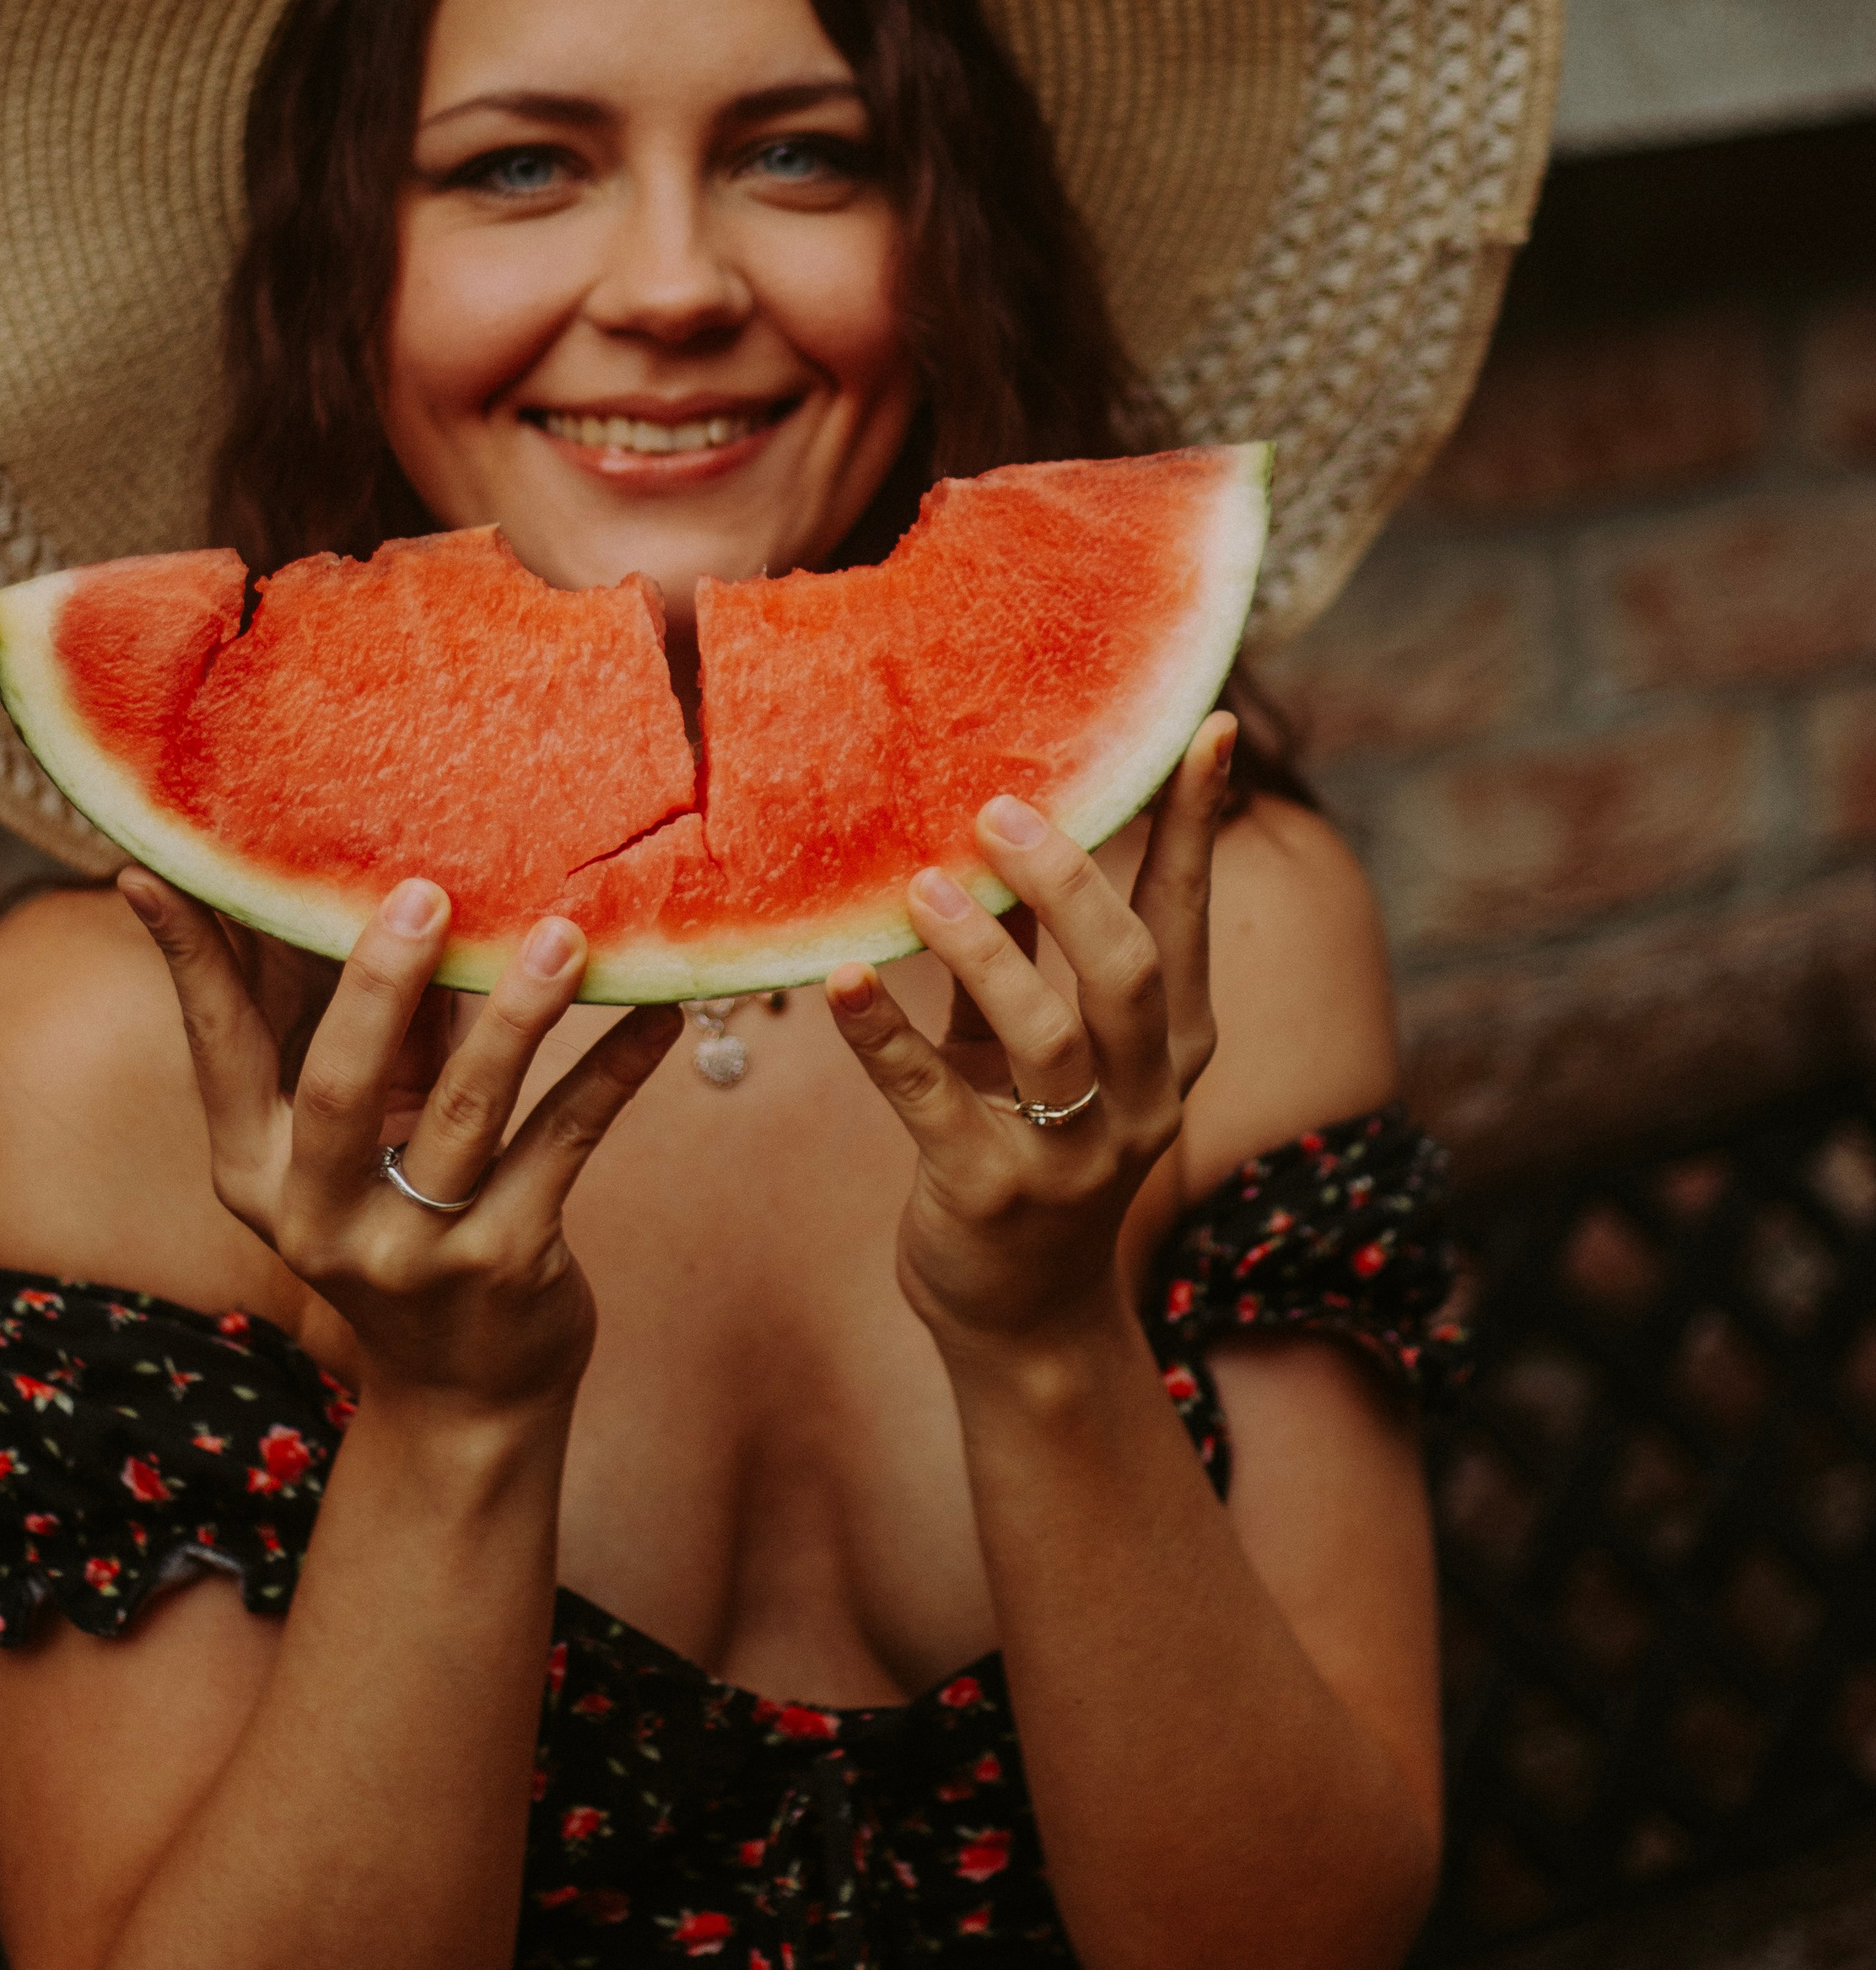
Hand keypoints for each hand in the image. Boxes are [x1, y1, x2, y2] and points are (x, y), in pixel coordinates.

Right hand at [121, 872, 680, 1416]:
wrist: (462, 1394)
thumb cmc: (401, 1211)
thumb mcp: (357, 1132)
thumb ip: (359, 1025)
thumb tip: (365, 875)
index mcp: (254, 1168)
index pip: (217, 1045)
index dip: (190, 956)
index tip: (159, 866)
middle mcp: (317, 1215)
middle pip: (339, 1087)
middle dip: (380, 984)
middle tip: (424, 890)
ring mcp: (414, 1249)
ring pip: (469, 1114)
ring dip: (519, 1015)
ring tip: (564, 936)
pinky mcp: (506, 1262)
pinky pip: (564, 1143)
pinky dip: (613, 1072)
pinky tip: (658, 1012)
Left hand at [825, 714, 1232, 1358]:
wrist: (1019, 1315)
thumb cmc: (1029, 1143)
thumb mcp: (1042, 1043)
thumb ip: (1034, 948)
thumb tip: (1003, 822)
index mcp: (1173, 1046)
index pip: (1186, 915)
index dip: (1196, 823)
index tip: (1205, 729)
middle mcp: (1143, 1098)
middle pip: (1129, 968)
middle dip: (1068, 881)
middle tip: (1000, 810)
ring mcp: (1072, 1155)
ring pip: (1046, 1032)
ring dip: (981, 947)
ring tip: (922, 883)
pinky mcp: (989, 1195)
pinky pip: (932, 1100)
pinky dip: (881, 1034)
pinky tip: (839, 979)